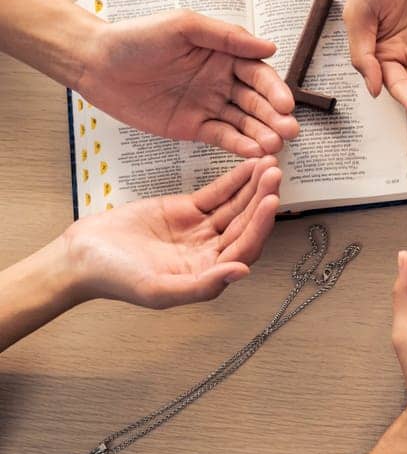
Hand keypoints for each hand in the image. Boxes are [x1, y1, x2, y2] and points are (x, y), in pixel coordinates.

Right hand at [60, 157, 281, 306]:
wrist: (83, 256)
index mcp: (211, 273)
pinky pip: (217, 194)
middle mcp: (212, 252)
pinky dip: (234, 180)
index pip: (245, 248)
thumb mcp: (158, 289)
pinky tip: (250, 166)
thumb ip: (203, 284)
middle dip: (262, 199)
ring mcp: (202, 230)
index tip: (271, 201)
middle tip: (275, 174)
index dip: (260, 225)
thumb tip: (242, 272)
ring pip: (236, 207)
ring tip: (269, 164)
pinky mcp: (188, 210)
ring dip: (254, 187)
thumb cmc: (117, 279)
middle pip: (246, 224)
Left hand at [74, 11, 297, 156]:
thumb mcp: (183, 26)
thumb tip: (269, 48)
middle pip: (257, 102)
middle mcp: (222, 81)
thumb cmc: (136, 38)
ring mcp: (209, 105)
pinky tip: (252, 152)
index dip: (274, 90)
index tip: (285, 105)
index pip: (259, 74)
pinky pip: (222, 137)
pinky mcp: (193, 127)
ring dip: (262, 134)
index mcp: (224, 55)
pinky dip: (238, 145)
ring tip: (275, 147)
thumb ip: (226, 37)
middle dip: (275, 118)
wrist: (96, 64)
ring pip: (244, 122)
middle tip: (289, 132)